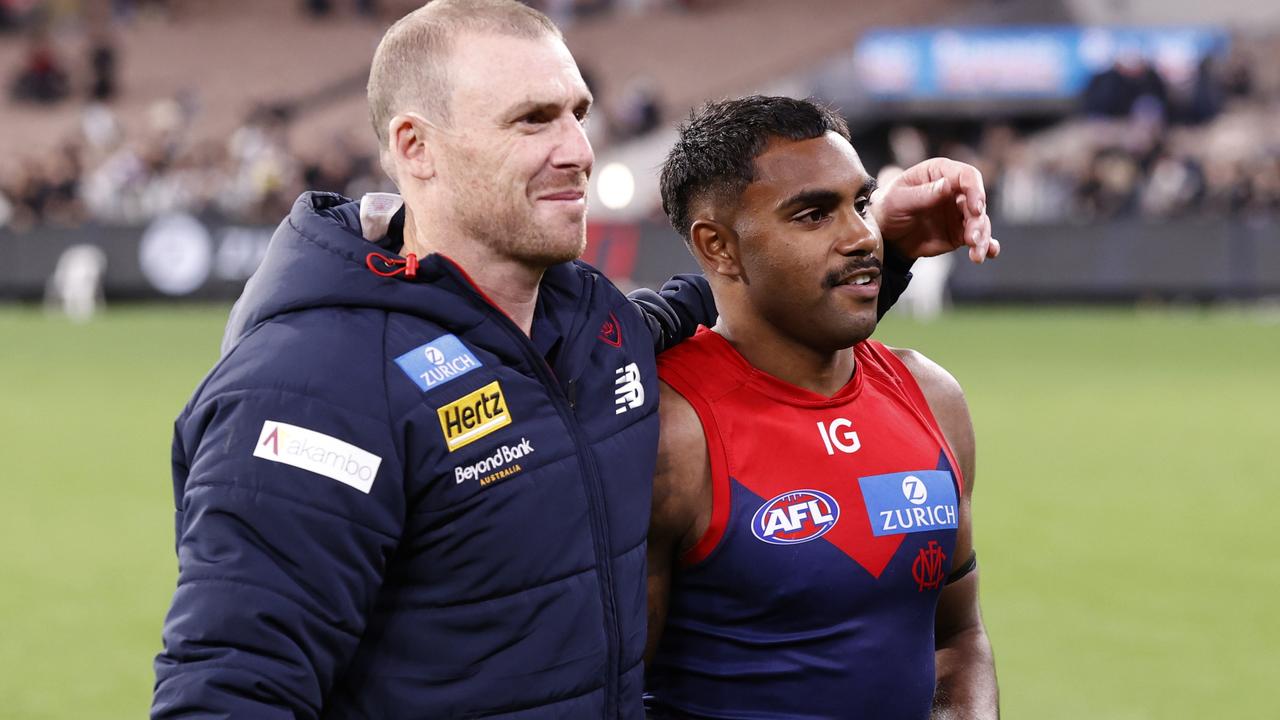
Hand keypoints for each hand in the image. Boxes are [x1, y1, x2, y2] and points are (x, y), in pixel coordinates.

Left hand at [871, 158, 1000, 263]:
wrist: (885, 234)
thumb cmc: (888, 208)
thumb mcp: (899, 199)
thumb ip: (923, 193)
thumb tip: (947, 185)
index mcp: (940, 173)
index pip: (967, 176)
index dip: (975, 190)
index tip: (976, 209)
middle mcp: (955, 191)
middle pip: (977, 202)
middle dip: (978, 221)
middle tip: (973, 238)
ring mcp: (959, 212)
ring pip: (980, 222)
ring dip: (982, 237)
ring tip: (977, 254)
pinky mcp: (959, 232)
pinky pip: (977, 237)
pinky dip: (986, 245)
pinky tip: (990, 252)